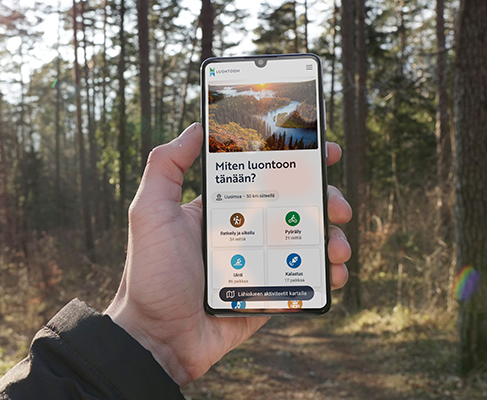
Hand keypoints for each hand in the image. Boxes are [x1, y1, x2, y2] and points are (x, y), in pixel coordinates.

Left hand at [105, 123, 352, 385]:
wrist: (157, 339)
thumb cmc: (149, 275)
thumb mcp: (149, 212)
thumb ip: (166, 166)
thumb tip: (197, 127)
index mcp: (223, 208)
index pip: (265, 175)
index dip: (297, 161)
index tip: (323, 151)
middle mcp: (246, 230)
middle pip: (298, 206)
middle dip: (326, 199)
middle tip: (337, 205)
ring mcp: (261, 262)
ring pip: (308, 241)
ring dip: (333, 237)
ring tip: (337, 246)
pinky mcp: (271, 293)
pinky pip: (308, 279)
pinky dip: (329, 274)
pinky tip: (335, 273)